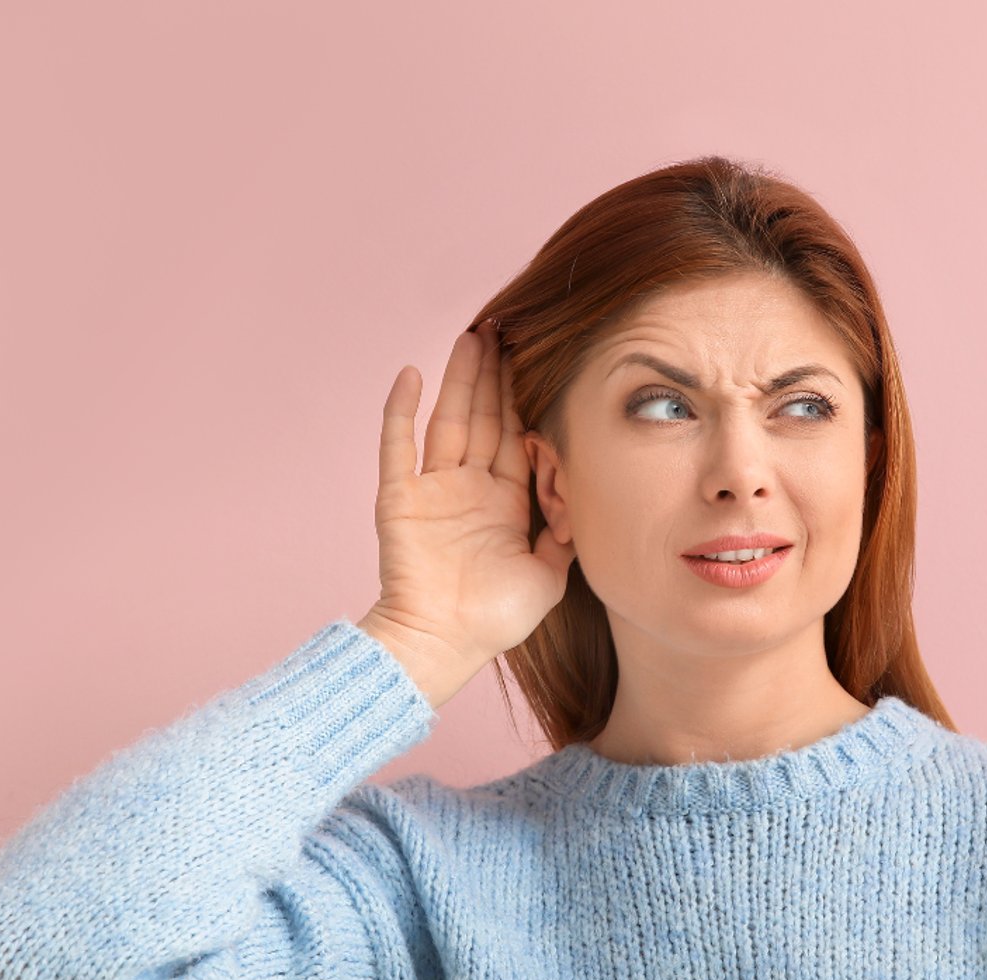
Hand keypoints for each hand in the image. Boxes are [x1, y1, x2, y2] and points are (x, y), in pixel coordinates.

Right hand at [359, 320, 576, 704]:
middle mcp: (468, 489)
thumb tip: (588, 498)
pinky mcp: (400, 498)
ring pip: (449, 420)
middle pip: (484, 418)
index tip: (538, 361)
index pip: (517, 438)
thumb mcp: (549, 576)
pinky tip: (411, 374)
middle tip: (506, 328)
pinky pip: (398, 447)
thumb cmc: (494, 620)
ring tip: (473, 336)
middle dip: (495, 375)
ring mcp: (433, 491)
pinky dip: (401, 411)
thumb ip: (568, 535)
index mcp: (503, 503)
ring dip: (459, 379)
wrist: (443, 645)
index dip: (526, 401)